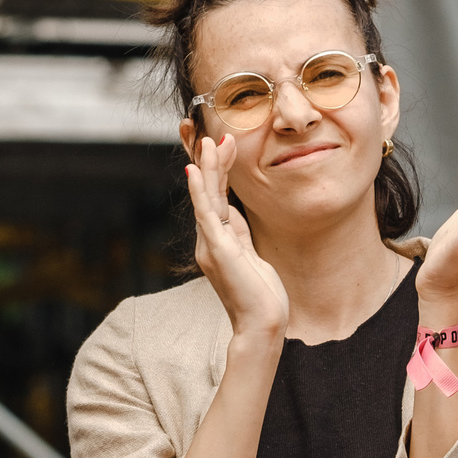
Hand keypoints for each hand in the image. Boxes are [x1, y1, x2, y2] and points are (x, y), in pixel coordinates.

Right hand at [186, 134, 288, 341]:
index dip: (216, 169)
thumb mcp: (251, 255)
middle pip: (207, 192)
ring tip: (207, 141)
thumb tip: (235, 212)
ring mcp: (211, 245)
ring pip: (206, 198)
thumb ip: (240, 234)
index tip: (220, 144)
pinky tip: (196, 172)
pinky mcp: (218, 251)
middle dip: (209, 161)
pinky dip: (201, 191)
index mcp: (218, 240)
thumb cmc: (260, 295)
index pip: (214, 197)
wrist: (261, 325)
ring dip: (206, 168)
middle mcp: (209, 240)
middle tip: (211, 132)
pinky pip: (207, 215)